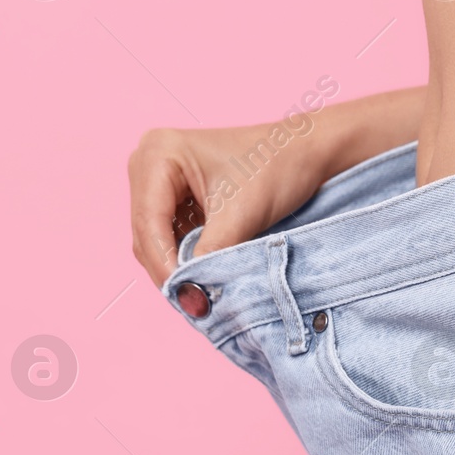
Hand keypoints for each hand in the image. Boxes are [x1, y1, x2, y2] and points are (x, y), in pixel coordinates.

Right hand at [127, 122, 337, 286]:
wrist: (307, 151)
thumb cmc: (278, 166)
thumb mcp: (241, 215)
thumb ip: (210, 255)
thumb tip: (190, 296)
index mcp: (160, 152)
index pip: (150, 221)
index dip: (164, 264)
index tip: (186, 298)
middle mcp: (149, 161)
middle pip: (147, 231)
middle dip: (170, 268)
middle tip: (194, 303)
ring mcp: (159, 177)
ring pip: (155, 237)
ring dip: (176, 265)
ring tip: (200, 293)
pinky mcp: (173, 193)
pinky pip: (168, 234)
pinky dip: (184, 256)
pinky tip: (202, 273)